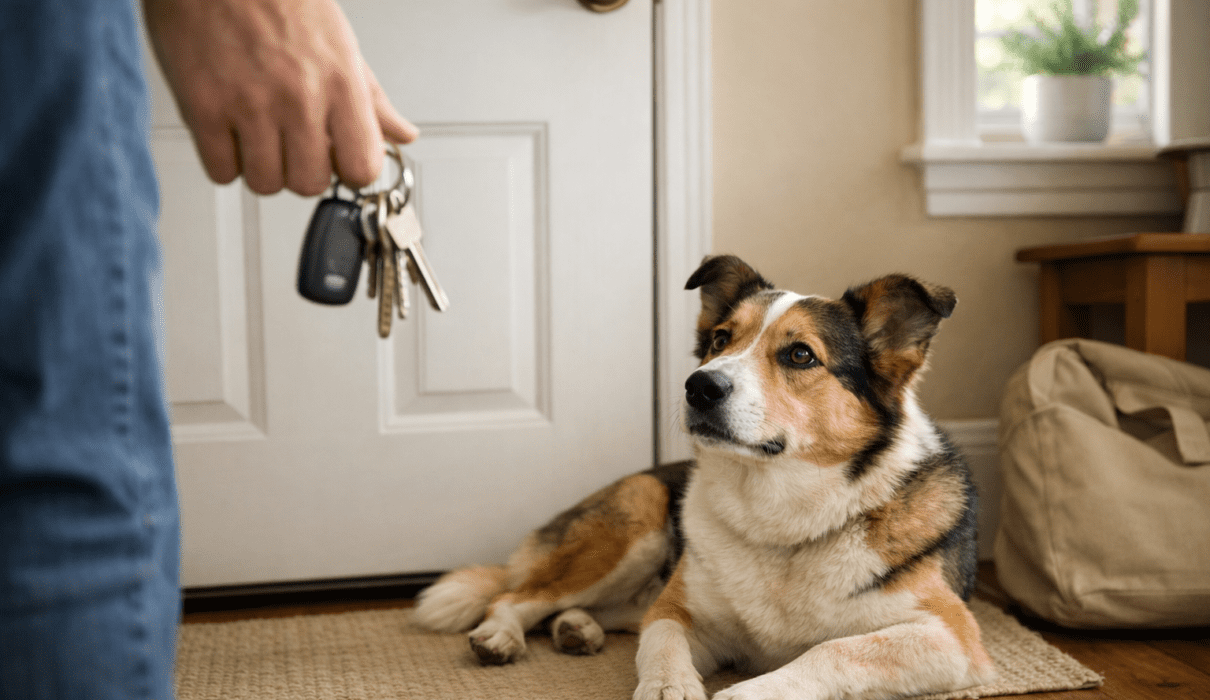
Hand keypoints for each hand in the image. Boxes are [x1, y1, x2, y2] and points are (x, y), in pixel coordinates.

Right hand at [142, 0, 417, 195]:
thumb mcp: (340, 43)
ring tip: (257, 133)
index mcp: (339, 82)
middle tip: (291, 143)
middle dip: (300, 171)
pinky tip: (229, 131)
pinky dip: (224, 160)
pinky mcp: (202, 107)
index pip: (362, 168)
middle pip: (309, 184)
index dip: (349, 171)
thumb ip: (370, 98)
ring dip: (261, 167)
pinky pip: (221, 171)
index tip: (338, 160)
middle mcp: (298, 97)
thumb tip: (402, 133)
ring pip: (265, 183)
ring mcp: (249, 105)